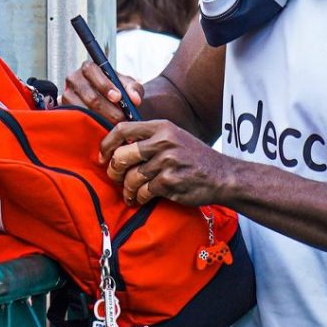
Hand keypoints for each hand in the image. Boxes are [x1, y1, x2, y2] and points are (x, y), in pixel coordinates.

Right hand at [61, 61, 143, 124]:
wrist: (103, 102)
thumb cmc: (116, 90)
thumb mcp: (126, 85)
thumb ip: (134, 89)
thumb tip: (135, 100)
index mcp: (88, 68)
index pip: (92, 72)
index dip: (105, 85)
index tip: (118, 98)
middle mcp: (74, 79)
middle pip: (90, 96)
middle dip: (108, 110)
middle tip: (122, 119)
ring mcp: (67, 96)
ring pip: (84, 111)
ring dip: (102, 120)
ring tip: (115, 126)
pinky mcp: (65, 111)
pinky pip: (78, 121)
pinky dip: (92, 126)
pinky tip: (103, 129)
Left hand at [100, 119, 228, 206]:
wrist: (223, 176)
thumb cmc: (194, 158)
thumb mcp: (174, 137)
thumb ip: (149, 139)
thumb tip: (117, 147)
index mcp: (162, 127)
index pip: (122, 129)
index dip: (107, 144)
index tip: (103, 156)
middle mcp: (163, 142)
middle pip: (121, 156)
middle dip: (114, 170)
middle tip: (116, 177)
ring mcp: (166, 162)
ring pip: (131, 177)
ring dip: (127, 189)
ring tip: (130, 193)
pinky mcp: (169, 182)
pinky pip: (143, 192)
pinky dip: (139, 198)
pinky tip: (141, 199)